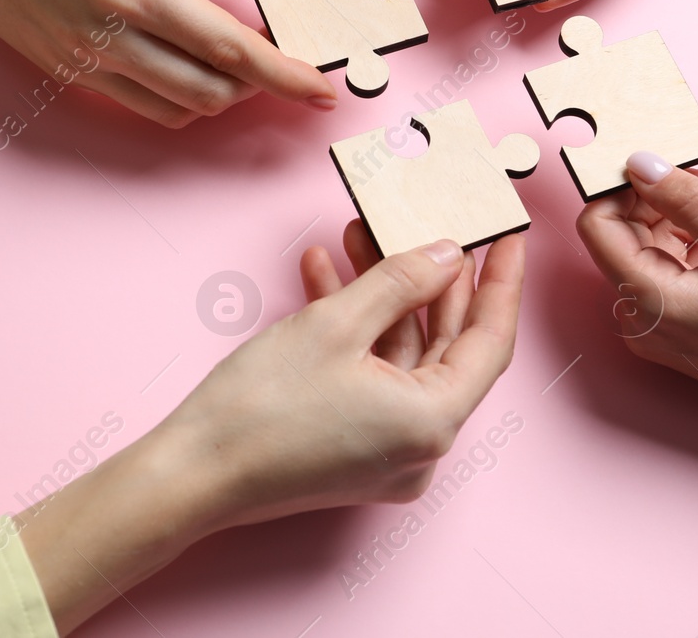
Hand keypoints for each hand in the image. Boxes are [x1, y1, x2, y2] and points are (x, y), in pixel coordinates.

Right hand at [0, 0, 336, 126]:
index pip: (229, 48)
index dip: (283, 74)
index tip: (322, 89)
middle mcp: (107, 37)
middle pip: (208, 92)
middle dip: (256, 87)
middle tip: (279, 59)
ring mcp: (81, 62)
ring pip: (173, 107)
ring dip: (217, 94)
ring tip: (235, 60)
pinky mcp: (62, 71)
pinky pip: (136, 102)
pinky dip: (174, 95)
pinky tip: (185, 63)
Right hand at [17, 231, 523, 632]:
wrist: (190, 473)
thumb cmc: (260, 408)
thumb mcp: (337, 324)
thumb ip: (402, 281)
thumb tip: (448, 255)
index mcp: (434, 423)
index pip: (491, 341)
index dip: (501, 283)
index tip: (507, 237)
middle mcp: (422, 447)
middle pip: (447, 346)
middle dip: (431, 278)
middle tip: (433, 224)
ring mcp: (388, 453)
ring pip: (402, 355)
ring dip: (383, 295)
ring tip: (359, 235)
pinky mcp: (354, 450)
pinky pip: (372, 376)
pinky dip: (356, 330)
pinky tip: (323, 277)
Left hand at [576, 152, 697, 482]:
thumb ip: (689, 202)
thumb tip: (639, 164)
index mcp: (647, 299)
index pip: (599, 222)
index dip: (629, 186)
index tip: (672, 164)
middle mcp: (642, 315)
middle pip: (638, 229)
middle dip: (687, 198)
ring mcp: (662, 322)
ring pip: (669, 243)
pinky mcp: (684, 323)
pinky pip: (687, 267)